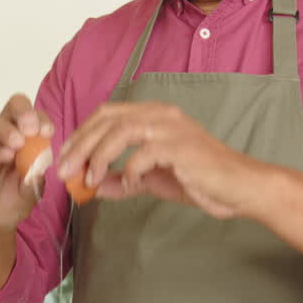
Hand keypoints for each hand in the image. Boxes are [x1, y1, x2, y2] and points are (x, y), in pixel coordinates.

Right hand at [0, 94, 55, 238]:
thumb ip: (38, 171)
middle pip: (13, 107)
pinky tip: (5, 157)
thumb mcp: (34, 189)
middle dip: (24, 113)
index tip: (48, 133)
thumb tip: (44, 155)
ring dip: (9, 132)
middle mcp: (7, 138)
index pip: (34, 117)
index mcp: (26, 141)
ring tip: (18, 145)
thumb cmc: (11, 203)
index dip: (42, 119)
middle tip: (31, 129)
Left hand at [56, 102, 256, 218]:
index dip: (81, 133)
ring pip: (122, 130)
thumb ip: (123, 180)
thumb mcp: (153, 181)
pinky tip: (128, 186)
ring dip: (99, 156)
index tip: (65, 157)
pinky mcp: (182, 147)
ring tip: (89, 180)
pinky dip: (129, 170)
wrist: (238, 188)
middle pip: (108, 119)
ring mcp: (172, 128)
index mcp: (153, 115)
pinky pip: (145, 154)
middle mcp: (161, 115)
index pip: (107, 114)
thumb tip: (93, 188)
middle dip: (81, 145)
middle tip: (65, 171)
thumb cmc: (199, 180)